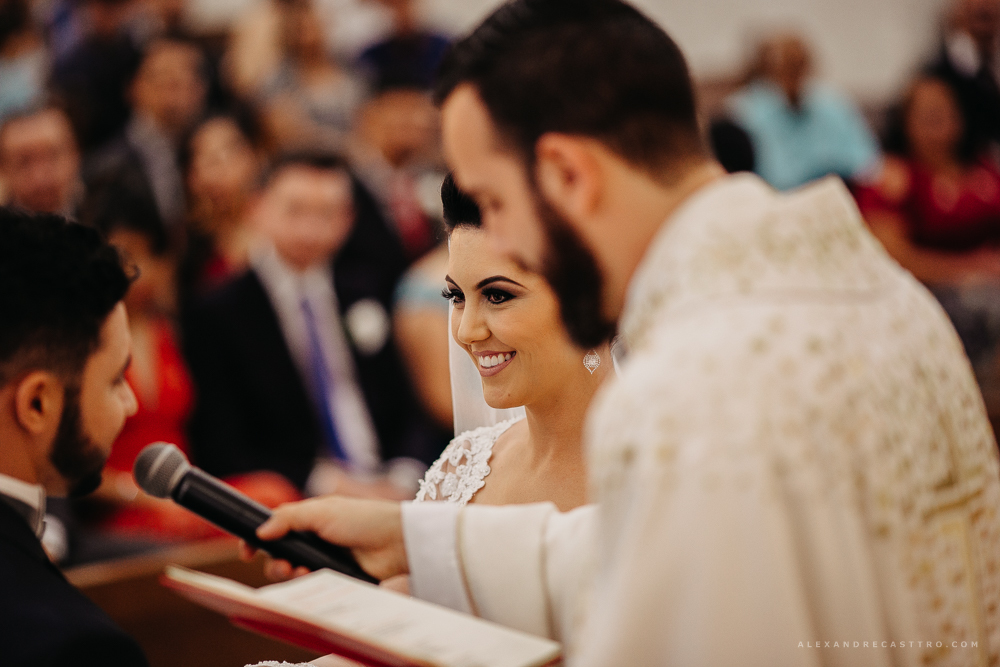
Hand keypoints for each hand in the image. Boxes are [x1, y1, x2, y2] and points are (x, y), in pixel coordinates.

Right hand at [240, 497, 407, 581]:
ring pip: (292, 575)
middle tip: (285, 563)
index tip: (244, 551)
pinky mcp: (334, 579)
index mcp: (309, 521)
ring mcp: (323, 561)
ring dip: (289, 574)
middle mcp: (314, 541)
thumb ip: (289, 518)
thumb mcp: (322, 511)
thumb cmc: (363, 519)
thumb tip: (260, 531)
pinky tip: (313, 576)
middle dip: (275, 563)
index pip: (275, 530)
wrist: (395, 541)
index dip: (256, 541)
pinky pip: (311, 587)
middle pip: (278, 557)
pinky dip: (306, 584)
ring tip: (301, 570)